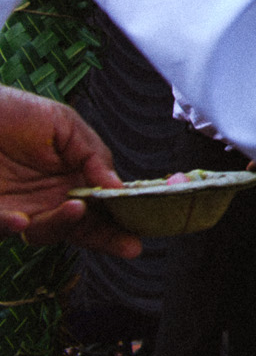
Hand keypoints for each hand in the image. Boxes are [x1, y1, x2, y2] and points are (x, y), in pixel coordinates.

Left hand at [0, 86, 140, 257]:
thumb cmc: (10, 111)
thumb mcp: (63, 124)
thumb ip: (94, 153)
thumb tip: (117, 185)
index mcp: (71, 176)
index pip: (103, 204)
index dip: (123, 218)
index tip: (142, 229)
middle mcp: (48, 197)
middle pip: (83, 227)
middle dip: (108, 238)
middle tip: (128, 244)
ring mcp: (20, 208)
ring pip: (47, 232)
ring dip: (63, 225)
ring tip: (75, 208)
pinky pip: (3, 228)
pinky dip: (11, 227)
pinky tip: (22, 218)